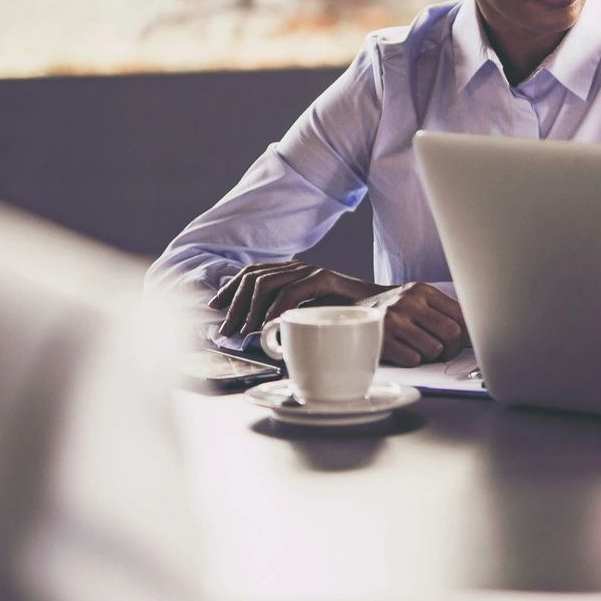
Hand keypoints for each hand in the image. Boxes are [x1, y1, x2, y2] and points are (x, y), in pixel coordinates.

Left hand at [211, 260, 377, 339]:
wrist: (384, 311)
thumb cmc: (347, 318)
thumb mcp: (309, 316)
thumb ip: (287, 316)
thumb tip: (256, 329)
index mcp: (292, 273)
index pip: (251, 273)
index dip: (230, 288)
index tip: (216, 306)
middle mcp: (298, 267)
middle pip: (253, 278)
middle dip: (234, 305)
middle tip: (226, 329)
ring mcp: (311, 270)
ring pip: (266, 283)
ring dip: (250, 310)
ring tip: (244, 333)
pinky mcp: (324, 278)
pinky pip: (290, 291)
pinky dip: (274, 310)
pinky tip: (267, 326)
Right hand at [358, 281, 467, 367]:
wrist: (353, 308)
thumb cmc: (395, 310)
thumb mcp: (418, 300)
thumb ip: (444, 312)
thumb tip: (474, 334)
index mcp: (423, 290)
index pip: (461, 315)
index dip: (467, 334)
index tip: (464, 342)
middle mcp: (409, 301)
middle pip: (452, 333)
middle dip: (451, 348)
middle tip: (442, 351)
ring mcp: (393, 320)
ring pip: (434, 349)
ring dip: (429, 355)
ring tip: (418, 348)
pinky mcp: (381, 339)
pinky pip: (413, 359)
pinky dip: (411, 360)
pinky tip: (402, 351)